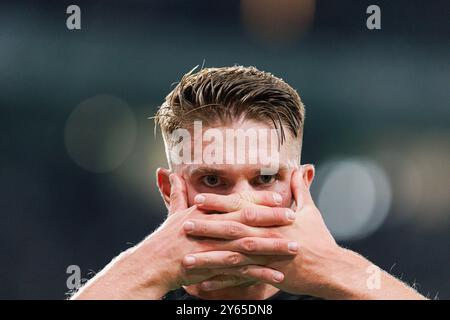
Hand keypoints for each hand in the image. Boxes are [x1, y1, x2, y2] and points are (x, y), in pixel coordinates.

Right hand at [71, 173, 296, 298]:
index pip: (238, 203)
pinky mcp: (215, 268)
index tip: (279, 199)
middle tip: (295, 218)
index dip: (260, 201)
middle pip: (248, 222)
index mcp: (207, 213)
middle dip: (273, 220)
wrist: (153, 264)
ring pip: (250, 247)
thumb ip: (177, 193)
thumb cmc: (164, 239)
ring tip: (294, 248)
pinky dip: (260, 274)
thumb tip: (170, 173)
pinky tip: (277, 276)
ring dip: (273, 247)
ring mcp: (215, 249)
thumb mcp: (172, 212)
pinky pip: (241, 272)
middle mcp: (213, 229)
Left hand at [180, 167, 340, 295]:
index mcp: (273, 219)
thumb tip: (302, 168)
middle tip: (183, 224)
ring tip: (186, 258)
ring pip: (233, 257)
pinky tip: (203, 285)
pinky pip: (241, 280)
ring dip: (209, 257)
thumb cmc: (319, 239)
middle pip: (232, 231)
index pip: (242, 208)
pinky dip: (223, 282)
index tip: (200, 199)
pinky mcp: (268, 275)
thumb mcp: (310, 211)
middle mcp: (267, 236)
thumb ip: (301, 189)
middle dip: (207, 227)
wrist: (331, 269)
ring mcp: (266, 257)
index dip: (220, 203)